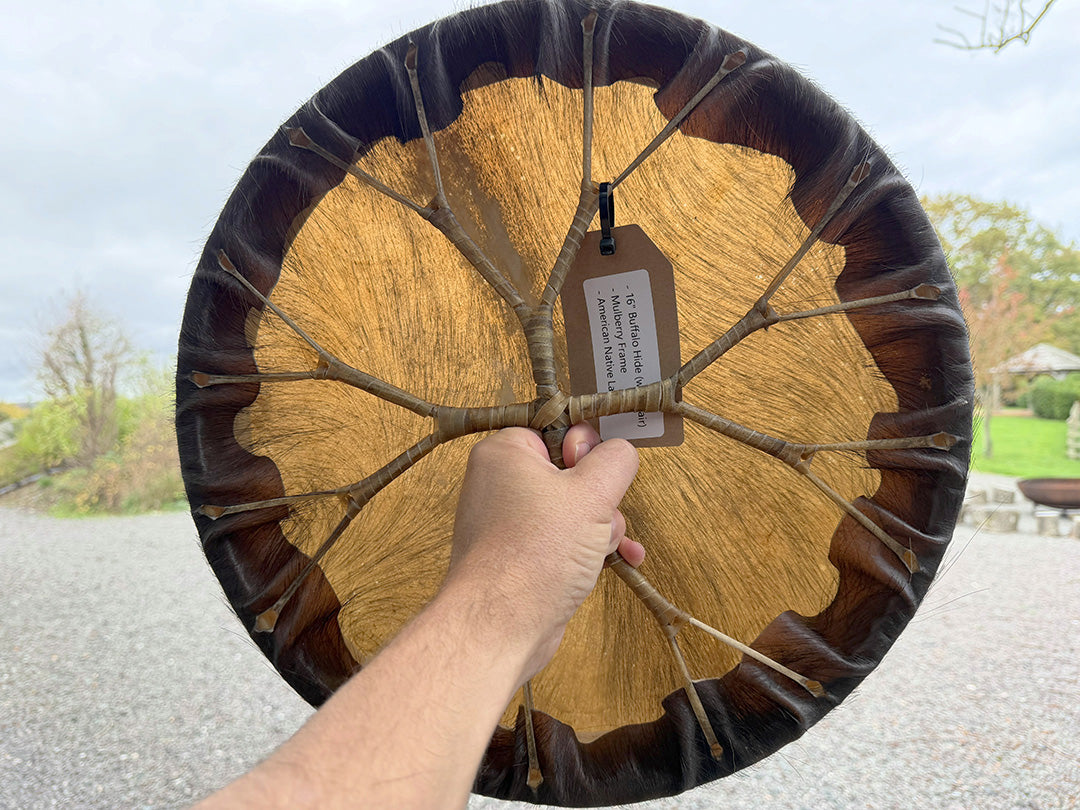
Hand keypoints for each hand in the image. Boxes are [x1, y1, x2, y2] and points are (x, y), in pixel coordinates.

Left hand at [445, 423, 642, 682]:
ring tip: (606, 548)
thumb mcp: (593, 493)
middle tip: (603, 517)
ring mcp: (506, 522)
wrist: (500, 626)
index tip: (592, 473)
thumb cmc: (538, 552)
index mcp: (505, 452)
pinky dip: (587, 547)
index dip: (584, 449)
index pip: (556, 429)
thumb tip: (619, 451)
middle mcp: (498, 482)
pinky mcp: (517, 556)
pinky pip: (560, 539)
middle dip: (600, 498)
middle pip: (570, 473)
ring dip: (601, 527)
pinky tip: (618, 561)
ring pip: (571, 509)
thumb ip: (615, 460)